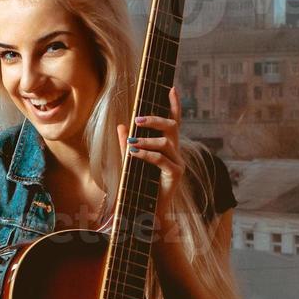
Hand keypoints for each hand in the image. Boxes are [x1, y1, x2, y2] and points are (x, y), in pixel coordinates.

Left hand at [116, 85, 183, 238]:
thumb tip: (120, 125)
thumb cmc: (140, 186)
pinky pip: (162, 160)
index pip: (175, 122)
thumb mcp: (130, 163)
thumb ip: (126, 145)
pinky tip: (134, 154)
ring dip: (147, 140)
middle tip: (137, 119)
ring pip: (166, 143)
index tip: (171, 87)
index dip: (174, 105)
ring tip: (132, 142)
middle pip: (172, 127)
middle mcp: (176, 152)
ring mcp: (178, 163)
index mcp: (168, 147)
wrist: (148, 211)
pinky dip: (147, 155)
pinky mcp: (176, 175)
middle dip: (155, 120)